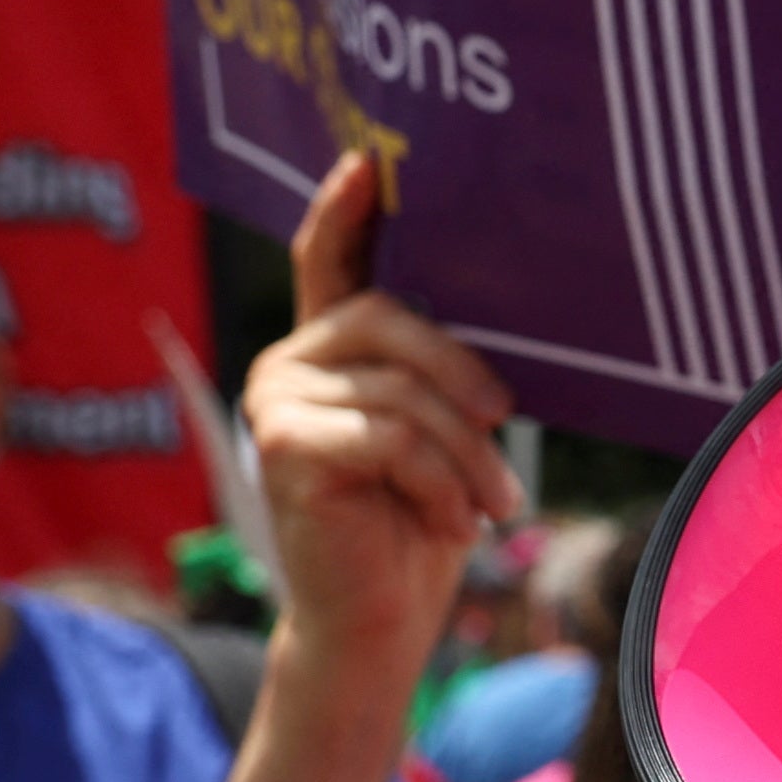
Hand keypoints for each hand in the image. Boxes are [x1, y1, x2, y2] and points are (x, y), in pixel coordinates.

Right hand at [243, 150, 521, 686]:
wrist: (379, 620)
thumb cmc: (420, 521)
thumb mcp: (440, 433)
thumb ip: (435, 371)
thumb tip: (497, 301)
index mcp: (329, 347)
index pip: (327, 258)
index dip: (343, 207)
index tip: (368, 162)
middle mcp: (289, 362)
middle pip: (388, 318)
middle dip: (463, 374)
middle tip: (507, 426)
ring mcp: (275, 401)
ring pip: (402, 392)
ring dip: (465, 454)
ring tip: (490, 503)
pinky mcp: (283, 447)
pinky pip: (391, 437)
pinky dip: (438, 482)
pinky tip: (452, 520)